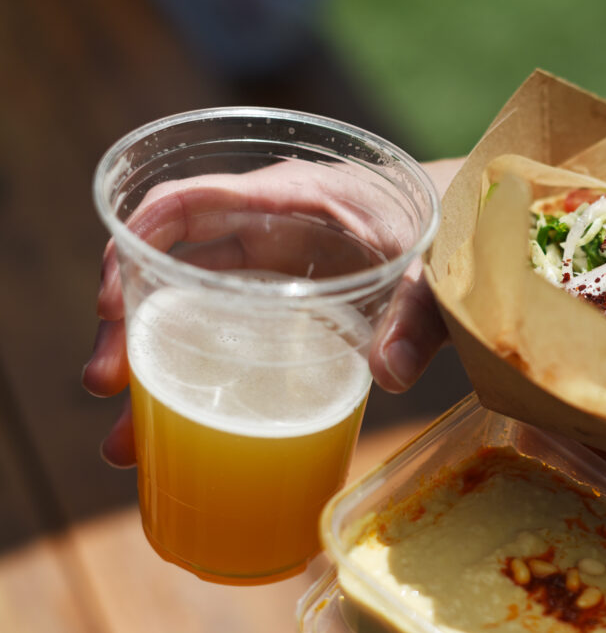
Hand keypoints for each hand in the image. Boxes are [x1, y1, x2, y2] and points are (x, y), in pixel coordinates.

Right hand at [82, 158, 460, 467]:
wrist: (473, 225)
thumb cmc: (449, 230)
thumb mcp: (434, 270)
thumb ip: (417, 315)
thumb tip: (390, 373)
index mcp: (295, 199)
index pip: (191, 203)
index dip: (137, 242)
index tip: (109, 301)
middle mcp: (270, 228)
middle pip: (173, 266)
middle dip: (130, 322)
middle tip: (106, 384)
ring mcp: (275, 265)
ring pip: (191, 307)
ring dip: (153, 363)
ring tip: (124, 433)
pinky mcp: (289, 299)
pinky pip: (227, 327)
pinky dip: (198, 373)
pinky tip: (177, 427)